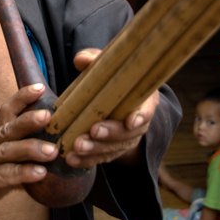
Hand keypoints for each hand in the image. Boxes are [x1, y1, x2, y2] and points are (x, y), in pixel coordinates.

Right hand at [0, 84, 58, 219]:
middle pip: (8, 128)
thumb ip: (17, 153)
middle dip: (28, 120)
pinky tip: (39, 173)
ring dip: (30, 149)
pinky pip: (3, 175)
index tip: (39, 87)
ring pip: (6, 151)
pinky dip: (22, 173)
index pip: (6, 111)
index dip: (22, 98)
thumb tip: (47, 149)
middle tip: (48, 114)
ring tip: (52, 150)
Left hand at [64, 48, 159, 168]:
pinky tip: (72, 160)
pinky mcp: (112, 150)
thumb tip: (81, 60)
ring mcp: (126, 139)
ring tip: (76, 148)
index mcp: (143, 99)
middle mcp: (138, 122)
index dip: (140, 116)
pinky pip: (101, 158)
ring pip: (114, 149)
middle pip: (129, 133)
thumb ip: (94, 60)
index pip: (147, 109)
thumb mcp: (106, 65)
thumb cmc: (111, 77)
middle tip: (93, 131)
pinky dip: (86, 160)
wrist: (112, 95)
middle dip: (110, 134)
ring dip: (95, 150)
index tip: (130, 121)